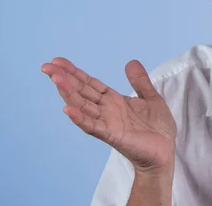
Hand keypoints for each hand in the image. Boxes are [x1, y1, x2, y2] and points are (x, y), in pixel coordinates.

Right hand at [42, 58, 176, 172]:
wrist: (165, 151)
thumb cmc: (157, 128)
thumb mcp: (151, 98)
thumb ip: (139, 81)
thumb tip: (130, 62)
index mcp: (114, 100)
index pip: (90, 83)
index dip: (75, 72)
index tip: (57, 61)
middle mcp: (106, 110)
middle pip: (81, 92)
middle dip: (65, 79)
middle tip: (47, 66)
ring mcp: (107, 123)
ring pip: (83, 106)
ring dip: (69, 93)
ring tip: (56, 79)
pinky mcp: (113, 135)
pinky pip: (93, 126)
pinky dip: (80, 118)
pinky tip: (68, 109)